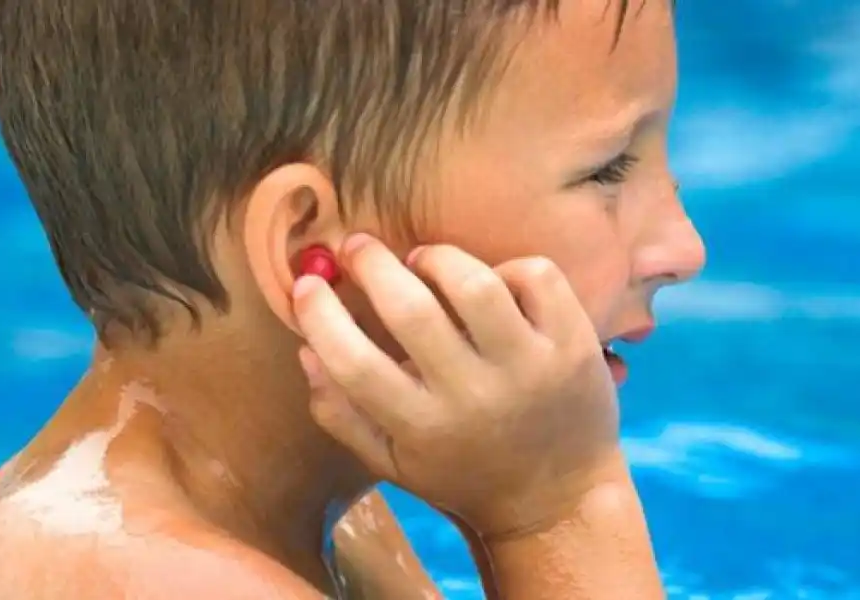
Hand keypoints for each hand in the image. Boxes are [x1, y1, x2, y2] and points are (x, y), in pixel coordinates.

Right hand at [293, 234, 621, 539]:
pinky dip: (508, 267)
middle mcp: (474, 395)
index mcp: (422, 427)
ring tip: (422, 260)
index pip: (354, 364)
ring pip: (476, 285)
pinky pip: (537, 277)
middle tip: (358, 247)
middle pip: (411, 310)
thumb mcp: (393, 462)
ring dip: (437, 258)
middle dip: (371, 265)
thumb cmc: (465, 476)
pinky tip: (493, 281)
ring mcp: (529, 368)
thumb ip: (341, 413)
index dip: (319, 315)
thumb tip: (305, 349)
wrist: (558, 502)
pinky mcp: (572, 346)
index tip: (307, 285)